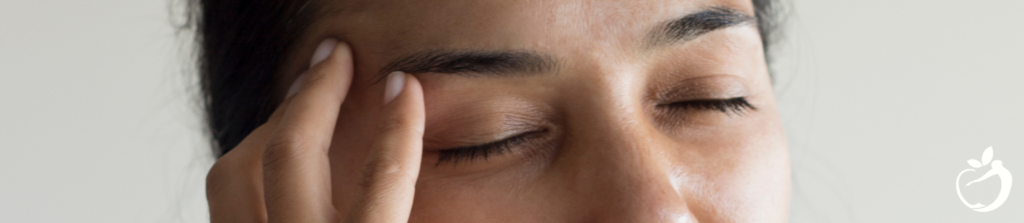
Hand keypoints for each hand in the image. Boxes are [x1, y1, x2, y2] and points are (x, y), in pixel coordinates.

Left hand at [205, 39, 425, 222]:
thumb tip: (454, 196)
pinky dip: (245, 169)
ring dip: (268, 126)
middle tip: (334, 57)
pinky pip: (223, 202)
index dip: (399, 127)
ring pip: (234, 172)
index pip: (380, 181)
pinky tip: (270, 161)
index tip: (404, 87)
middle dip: (315, 94)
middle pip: (289, 154)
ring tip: (300, 101)